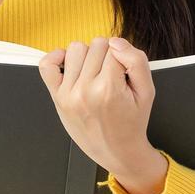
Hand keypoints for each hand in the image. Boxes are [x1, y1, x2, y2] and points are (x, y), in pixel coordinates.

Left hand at [37, 36, 156, 173]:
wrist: (117, 151)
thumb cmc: (132, 122)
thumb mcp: (147, 92)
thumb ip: (137, 61)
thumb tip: (116, 42)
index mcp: (109, 89)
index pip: (115, 48)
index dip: (123, 57)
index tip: (124, 73)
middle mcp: (86, 90)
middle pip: (96, 45)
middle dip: (107, 56)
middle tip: (112, 76)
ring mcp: (68, 93)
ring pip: (76, 48)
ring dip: (87, 56)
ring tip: (95, 73)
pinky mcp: (57, 97)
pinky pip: (47, 64)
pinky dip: (58, 58)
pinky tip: (71, 65)